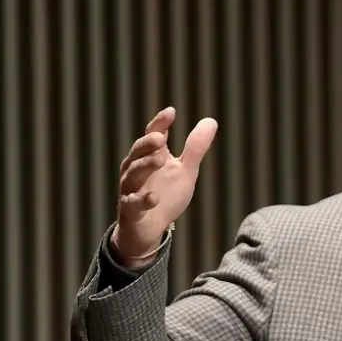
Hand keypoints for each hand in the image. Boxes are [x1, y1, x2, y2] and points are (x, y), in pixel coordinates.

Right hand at [112, 107, 217, 267]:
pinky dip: (143, 199)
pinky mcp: (131, 210)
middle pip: (138, 152)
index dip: (160, 123)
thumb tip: (211, 120)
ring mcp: (131, 189)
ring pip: (133, 174)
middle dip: (147, 144)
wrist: (150, 228)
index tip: (171, 112)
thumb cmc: (166, 194)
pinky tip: (154, 197)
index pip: (153, 135)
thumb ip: (195, 148)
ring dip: (145, 166)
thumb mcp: (185, 170)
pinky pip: (133, 203)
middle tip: (160, 137)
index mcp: (151, 156)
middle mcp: (136, 169)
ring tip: (160, 160)